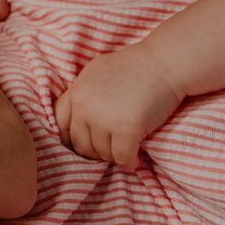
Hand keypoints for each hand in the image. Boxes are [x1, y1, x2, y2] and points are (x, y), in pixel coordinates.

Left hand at [53, 43, 187, 170]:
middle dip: (94, 151)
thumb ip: (84, 93)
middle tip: (109, 150)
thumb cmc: (136, 65)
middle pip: (80, 144)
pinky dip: (128, 162)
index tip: (86, 142)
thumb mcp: (97, 72)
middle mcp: (84, 106)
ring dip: (113, 156)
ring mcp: (103, 119)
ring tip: (123, 151)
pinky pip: (121, 157)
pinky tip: (134, 160)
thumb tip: (79, 117)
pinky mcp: (126, 129)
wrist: (165, 62)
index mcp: (76, 91)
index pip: (60, 124)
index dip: (71, 137)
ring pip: (101, 153)